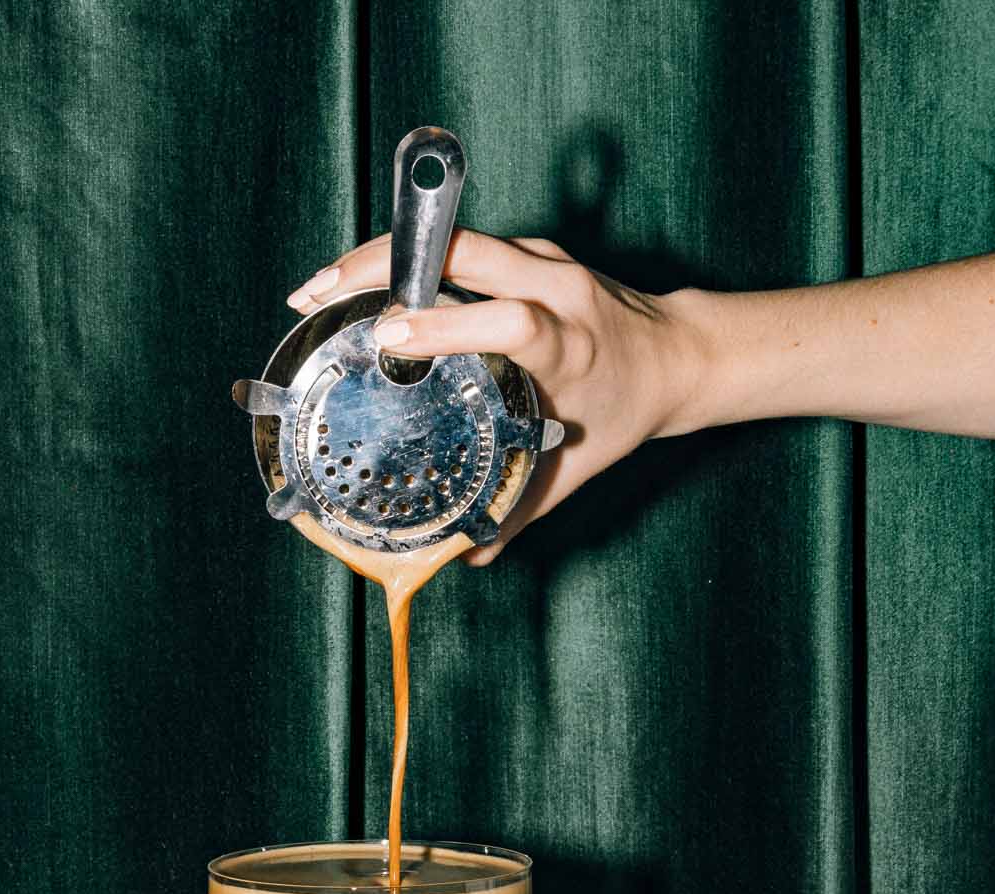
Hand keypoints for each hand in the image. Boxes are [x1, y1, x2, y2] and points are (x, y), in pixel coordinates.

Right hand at [288, 228, 709, 562]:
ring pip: (449, 235)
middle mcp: (554, 289)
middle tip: (318, 295)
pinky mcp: (526, 249)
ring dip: (379, 255)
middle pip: (461, 249)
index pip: (510, 319)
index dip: (448, 324)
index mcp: (568, 344)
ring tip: (320, 288)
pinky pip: (455, 242)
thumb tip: (466, 556)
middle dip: (381, 266)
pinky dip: (402, 257)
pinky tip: (357, 282)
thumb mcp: (575, 465)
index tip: (389, 338)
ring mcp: (539, 260)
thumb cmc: (623, 413)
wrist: (677, 354)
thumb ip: (519, 508)